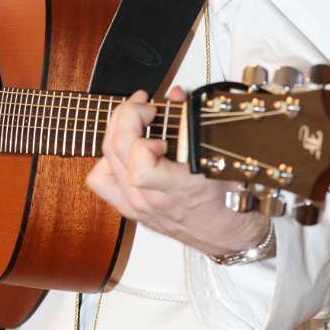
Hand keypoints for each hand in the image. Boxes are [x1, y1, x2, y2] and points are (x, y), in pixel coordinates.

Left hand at [86, 87, 270, 256]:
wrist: (226, 234)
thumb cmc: (228, 199)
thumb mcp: (220, 157)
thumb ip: (194, 121)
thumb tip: (175, 95)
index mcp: (176, 188)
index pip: (141, 159)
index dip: (146, 135)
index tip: (162, 124)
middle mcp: (150, 199)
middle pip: (115, 149)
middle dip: (127, 114)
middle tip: (145, 106)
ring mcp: (136, 205)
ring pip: (104, 161)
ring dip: (116, 131)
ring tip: (133, 122)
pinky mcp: (129, 208)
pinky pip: (101, 181)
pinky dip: (106, 160)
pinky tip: (124, 150)